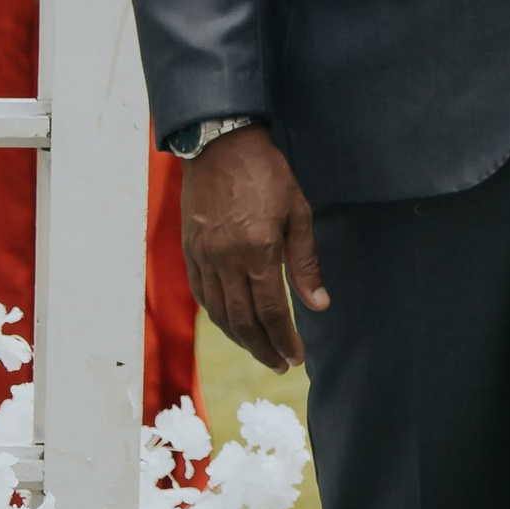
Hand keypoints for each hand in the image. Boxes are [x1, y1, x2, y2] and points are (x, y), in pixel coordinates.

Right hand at [182, 125, 327, 369]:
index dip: (284, 339)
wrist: (221, 144)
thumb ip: (306, 262)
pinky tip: (231, 324)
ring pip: (219, 313)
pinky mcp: (190, 250)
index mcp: (258, 250)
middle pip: (243, 320)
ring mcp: (204, 256)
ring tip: (260, 350)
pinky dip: (217, 316)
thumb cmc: (266, 174)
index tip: (296, 357)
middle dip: (263, 348)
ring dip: (240, 339)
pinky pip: (202, 294)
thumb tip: (318, 304)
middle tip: (280, 364)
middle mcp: (226, 259)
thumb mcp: (299, 212)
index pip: (271, 311)